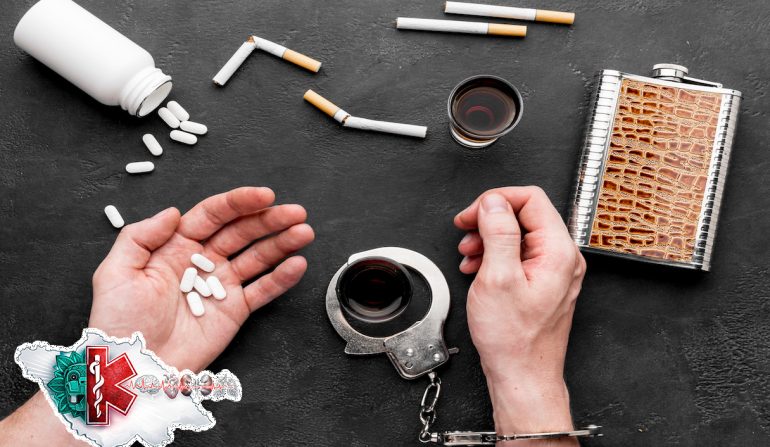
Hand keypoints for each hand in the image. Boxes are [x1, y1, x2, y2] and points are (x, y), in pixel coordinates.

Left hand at [90, 186, 314, 371]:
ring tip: (304, 232)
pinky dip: (281, 278)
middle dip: (270, 219)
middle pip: (242, 232)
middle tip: (295, 212)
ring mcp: (221, 285)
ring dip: (282, 243)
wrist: (133, 367)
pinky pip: (263, 290)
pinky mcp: (235, 310)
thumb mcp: (116, 272)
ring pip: (258, 257)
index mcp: (175, 246)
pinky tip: (297, 264)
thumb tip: (173, 212)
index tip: (263, 196)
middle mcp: (203, 261)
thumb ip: (141, 236)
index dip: (239, 203)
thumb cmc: (118, 322)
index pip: (213, 215)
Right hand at [454, 187, 585, 444]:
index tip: (473, 213)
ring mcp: (554, 271)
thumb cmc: (513, 339)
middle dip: (490, 219)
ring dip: (489, 237)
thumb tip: (493, 202)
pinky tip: (478, 267)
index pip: (531, 198)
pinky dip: (495, 255)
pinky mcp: (543, 283)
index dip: (496, 200)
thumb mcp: (497, 278)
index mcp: (557, 251)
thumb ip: (498, 233)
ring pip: (519, 234)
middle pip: (525, 214)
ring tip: (469, 254)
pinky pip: (519, 255)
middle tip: (466, 230)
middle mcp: (562, 258)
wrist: (522, 375)